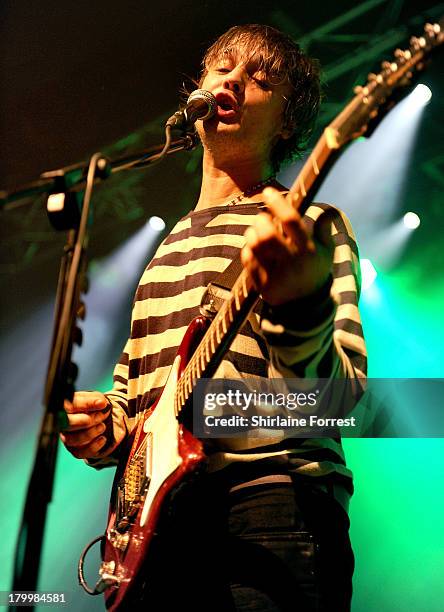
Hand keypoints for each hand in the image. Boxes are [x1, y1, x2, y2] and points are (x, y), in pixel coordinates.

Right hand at [60, 391, 112, 458]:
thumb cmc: (92, 407)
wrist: (97, 419)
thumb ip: (96, 399)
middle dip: (87, 420)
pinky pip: (80, 452)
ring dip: (91, 433)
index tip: (102, 404)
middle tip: (100, 416)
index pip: (70, 406)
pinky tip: (102, 438)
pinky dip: (94, 446)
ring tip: (102, 426)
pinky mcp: (74, 450)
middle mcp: (63, 423)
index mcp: (65, 407)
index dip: (87, 404)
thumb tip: (101, 403)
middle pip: (67, 424)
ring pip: (73, 439)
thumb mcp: (95, 398)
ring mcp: (67, 437)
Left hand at [241, 187, 333, 304]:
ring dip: (251, 233)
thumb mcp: (326, 253)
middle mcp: (292, 263)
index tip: (268, 192)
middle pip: (268, 234)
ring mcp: (276, 275)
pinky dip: (247, 250)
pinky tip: (254, 249)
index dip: (278, 203)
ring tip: (256, 232)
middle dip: (260, 220)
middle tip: (261, 218)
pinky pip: (248, 260)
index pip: (291, 221)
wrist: (305, 307)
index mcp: (308, 250)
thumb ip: (325, 231)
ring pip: (255, 245)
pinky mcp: (263, 285)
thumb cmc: (314, 272)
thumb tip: (330, 211)